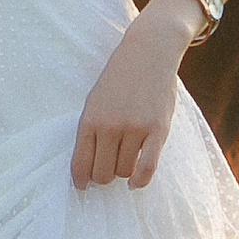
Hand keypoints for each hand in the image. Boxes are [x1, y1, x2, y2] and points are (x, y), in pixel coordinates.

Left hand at [72, 0, 193, 193]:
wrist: (148, 52)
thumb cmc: (119, 78)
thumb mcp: (95, 100)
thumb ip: (91, 130)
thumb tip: (88, 167)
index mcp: (90, 119)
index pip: (80, 164)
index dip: (81, 181)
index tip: (84, 186)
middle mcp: (110, 126)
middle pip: (102, 173)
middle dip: (103, 176)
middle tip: (108, 170)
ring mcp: (134, 129)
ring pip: (124, 171)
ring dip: (123, 173)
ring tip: (125, 161)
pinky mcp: (157, 130)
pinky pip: (147, 168)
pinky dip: (140, 180)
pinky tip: (136, 181)